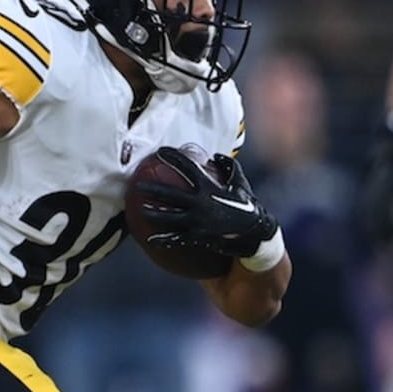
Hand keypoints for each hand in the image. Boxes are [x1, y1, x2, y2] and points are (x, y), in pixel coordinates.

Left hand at [134, 149, 277, 258]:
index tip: (159, 151)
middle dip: (153, 189)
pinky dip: (163, 239)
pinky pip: (176, 238)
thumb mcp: (240, 183)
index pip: (188, 168)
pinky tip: (150, 240)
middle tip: (138, 185)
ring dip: (153, 214)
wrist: (254, 233)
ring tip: (140, 210)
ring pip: (169, 217)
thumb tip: (215, 156)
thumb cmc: (247, 205)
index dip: (173, 157)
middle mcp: (201, 203)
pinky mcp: (198, 237)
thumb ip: (229, 167)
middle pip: (171, 194)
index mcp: (209, 187)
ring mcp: (198, 221)